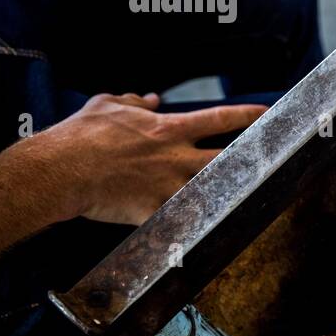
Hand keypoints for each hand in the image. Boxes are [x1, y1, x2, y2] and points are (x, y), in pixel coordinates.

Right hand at [34, 93, 265, 224]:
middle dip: (253, 160)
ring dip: (230, 195)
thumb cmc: (81, 136)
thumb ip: (134, 101)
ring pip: (212, 191)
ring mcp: (169, 186)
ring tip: (255, 199)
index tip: (269, 114)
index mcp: (169, 130)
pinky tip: (215, 237)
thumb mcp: (107, 106)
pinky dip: (194, 229)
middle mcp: (177, 157)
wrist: (59, 170)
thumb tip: (151, 97)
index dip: (248, 116)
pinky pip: (181, 222)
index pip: (219, 119)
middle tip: (275, 160)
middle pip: (228, 158)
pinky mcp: (154, 211)